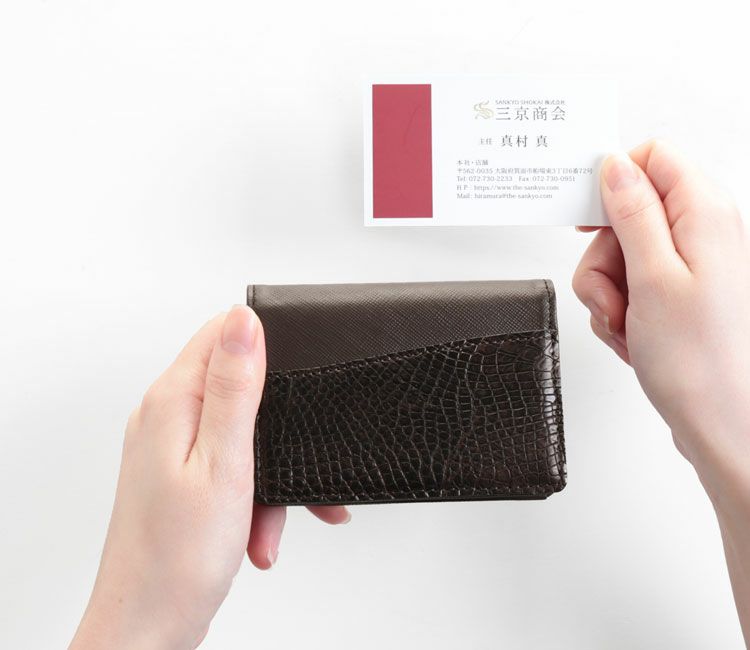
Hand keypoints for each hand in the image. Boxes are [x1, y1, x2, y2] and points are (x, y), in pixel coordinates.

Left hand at [70, 306, 349, 649]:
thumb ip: (235, 387)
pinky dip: (253, 493)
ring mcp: (170, 446)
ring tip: (274, 518)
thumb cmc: (178, 558)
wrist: (147, 625)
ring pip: (242, 433)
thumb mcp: (224, 463)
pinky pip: (231, 465)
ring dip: (269, 472)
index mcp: (172, 401)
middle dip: (277, 428)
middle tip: (296, 465)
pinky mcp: (181, 474)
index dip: (263, 345)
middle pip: (239, 388)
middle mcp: (165, 416)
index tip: (293, 377)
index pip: (218, 333)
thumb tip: (243, 321)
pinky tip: (260, 531)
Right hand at [573, 140, 749, 477]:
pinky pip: (628, 285)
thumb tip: (615, 166)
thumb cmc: (699, 361)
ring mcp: (689, 266)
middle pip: (626, 214)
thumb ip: (632, 212)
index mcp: (704, 214)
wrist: (722, 422)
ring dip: (608, 291)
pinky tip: (633, 335)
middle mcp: (701, 234)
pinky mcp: (677, 294)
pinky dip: (619, 310)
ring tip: (627, 323)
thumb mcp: (653, 277)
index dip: (614, 182)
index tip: (590, 221)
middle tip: (614, 293)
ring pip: (620, 254)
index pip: (653, 158)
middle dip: (604, 257)